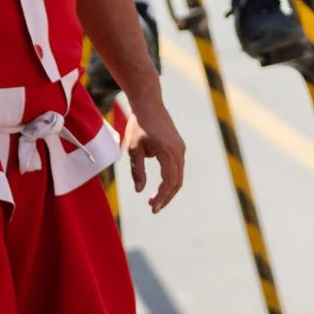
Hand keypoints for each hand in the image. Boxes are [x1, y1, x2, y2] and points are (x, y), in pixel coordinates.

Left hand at [120, 92, 186, 210]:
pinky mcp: (178, 147)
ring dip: (168, 190)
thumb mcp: (134, 149)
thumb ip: (137, 170)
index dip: (162, 197)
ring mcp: (180, 149)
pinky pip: (178, 168)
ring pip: (179, 176)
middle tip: (154, 209)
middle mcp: (179, 152)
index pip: (169, 181)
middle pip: (177, 182)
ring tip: (154, 201)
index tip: (153, 208)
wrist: (149, 104)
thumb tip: (140, 190)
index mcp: (169, 153)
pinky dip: (171, 180)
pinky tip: (160, 186)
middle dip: (166, 197)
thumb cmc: (139, 125)